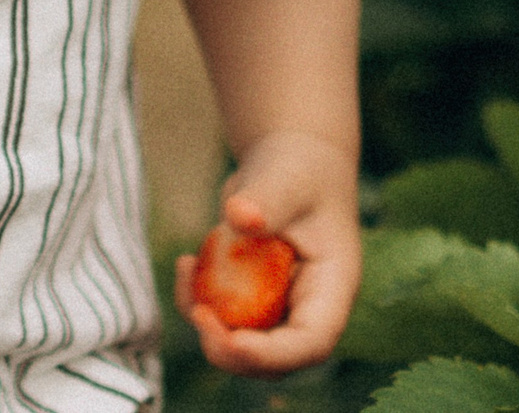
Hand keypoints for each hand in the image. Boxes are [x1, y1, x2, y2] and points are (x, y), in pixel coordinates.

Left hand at [174, 131, 360, 377]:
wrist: (288, 160)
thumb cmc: (298, 166)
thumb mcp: (287, 177)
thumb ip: (267, 198)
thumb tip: (239, 216)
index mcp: (333, 287)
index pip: (311, 340)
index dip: (272, 353)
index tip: (232, 340)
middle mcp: (308, 306)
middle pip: (276, 359)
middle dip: (232, 351)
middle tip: (198, 315)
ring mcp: (279, 306)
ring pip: (242, 344)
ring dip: (207, 325)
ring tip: (185, 271)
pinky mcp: (251, 298)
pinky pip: (221, 318)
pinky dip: (196, 301)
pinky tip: (185, 263)